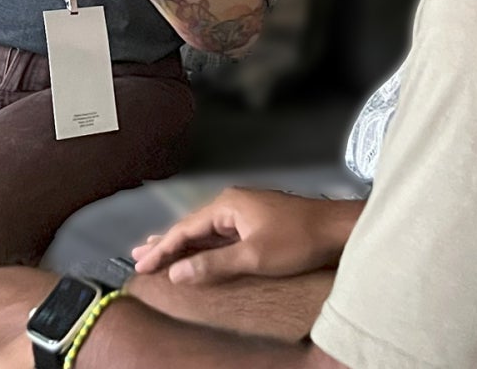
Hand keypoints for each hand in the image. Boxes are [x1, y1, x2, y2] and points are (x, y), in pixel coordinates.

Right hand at [131, 188, 359, 284]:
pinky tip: (198, 253)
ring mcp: (246, 213)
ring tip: (159, 253)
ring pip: (206, 231)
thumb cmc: (300, 238)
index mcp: (229, 205)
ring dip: (183, 245)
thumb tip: (178, 271)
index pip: (184, 229)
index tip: (141, 264)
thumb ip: (214, 264)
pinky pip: (221, 236)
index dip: (161, 249)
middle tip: (140, 256)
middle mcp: (234, 204)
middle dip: (166, 243)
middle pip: (191, 227)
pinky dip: (205, 246)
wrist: (336, 230)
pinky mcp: (257, 224)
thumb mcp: (254, 256)